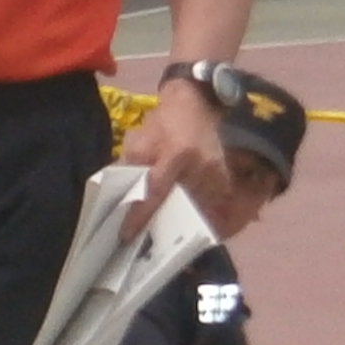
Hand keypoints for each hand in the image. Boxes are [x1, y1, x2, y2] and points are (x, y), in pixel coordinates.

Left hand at [117, 74, 227, 229]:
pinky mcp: (224, 178)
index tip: (126, 235)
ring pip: (195, 210)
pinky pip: (210, 206)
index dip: (140, 215)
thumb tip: (120, 197)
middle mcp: (201, 167)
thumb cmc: (165, 121)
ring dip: (179, 224)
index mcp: (178, 153)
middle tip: (142, 242)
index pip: (156, 191)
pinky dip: (197, 217)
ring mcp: (216, 174)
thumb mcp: (141, 139)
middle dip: (160, 225)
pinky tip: (185, 226)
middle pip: (177, 206)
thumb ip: (131, 167)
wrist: (198, 103)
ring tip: (161, 237)